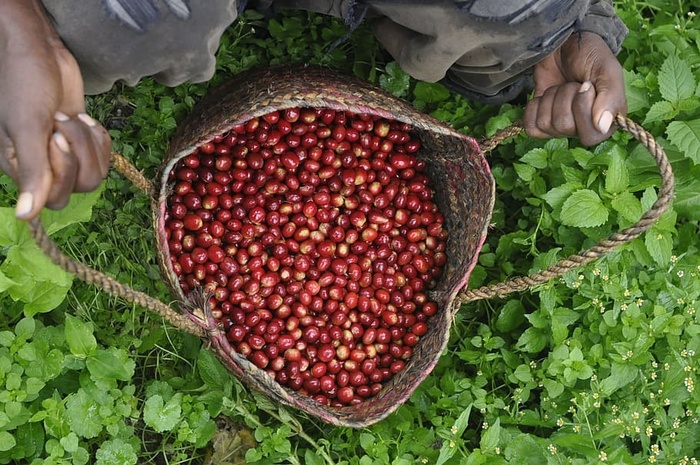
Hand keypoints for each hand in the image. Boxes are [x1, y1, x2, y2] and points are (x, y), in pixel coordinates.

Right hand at [0, 1, 110, 220]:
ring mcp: (63, 152)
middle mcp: (42, 165)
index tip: (55, 135)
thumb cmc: (23, 81)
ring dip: (90, 143)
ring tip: (72, 117)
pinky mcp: (80, 139)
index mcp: (20, 167)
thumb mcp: (27, 126)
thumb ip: (32, 173)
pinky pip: (103, 156)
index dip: (64, 170)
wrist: (36, 47)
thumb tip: (25, 217)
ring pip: (96, 173)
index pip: (55, 198)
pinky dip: (99, 137)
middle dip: (80, 152)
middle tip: (63, 121)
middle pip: (81, 186)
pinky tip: (85, 117)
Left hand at [523, 31, 626, 145]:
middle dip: (565, 98)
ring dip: (551, 98)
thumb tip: (602, 127)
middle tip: (573, 84)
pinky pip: (530, 127)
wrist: (566, 43)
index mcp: (606, 123)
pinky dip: (534, 107)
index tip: (586, 87)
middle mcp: (583, 129)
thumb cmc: (591, 57)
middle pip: (563, 126)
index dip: (583, 110)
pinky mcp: (541, 120)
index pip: (589, 136)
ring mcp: (560, 126)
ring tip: (561, 86)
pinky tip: (544, 96)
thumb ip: (610, 98)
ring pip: (546, 124)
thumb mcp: (608, 72)